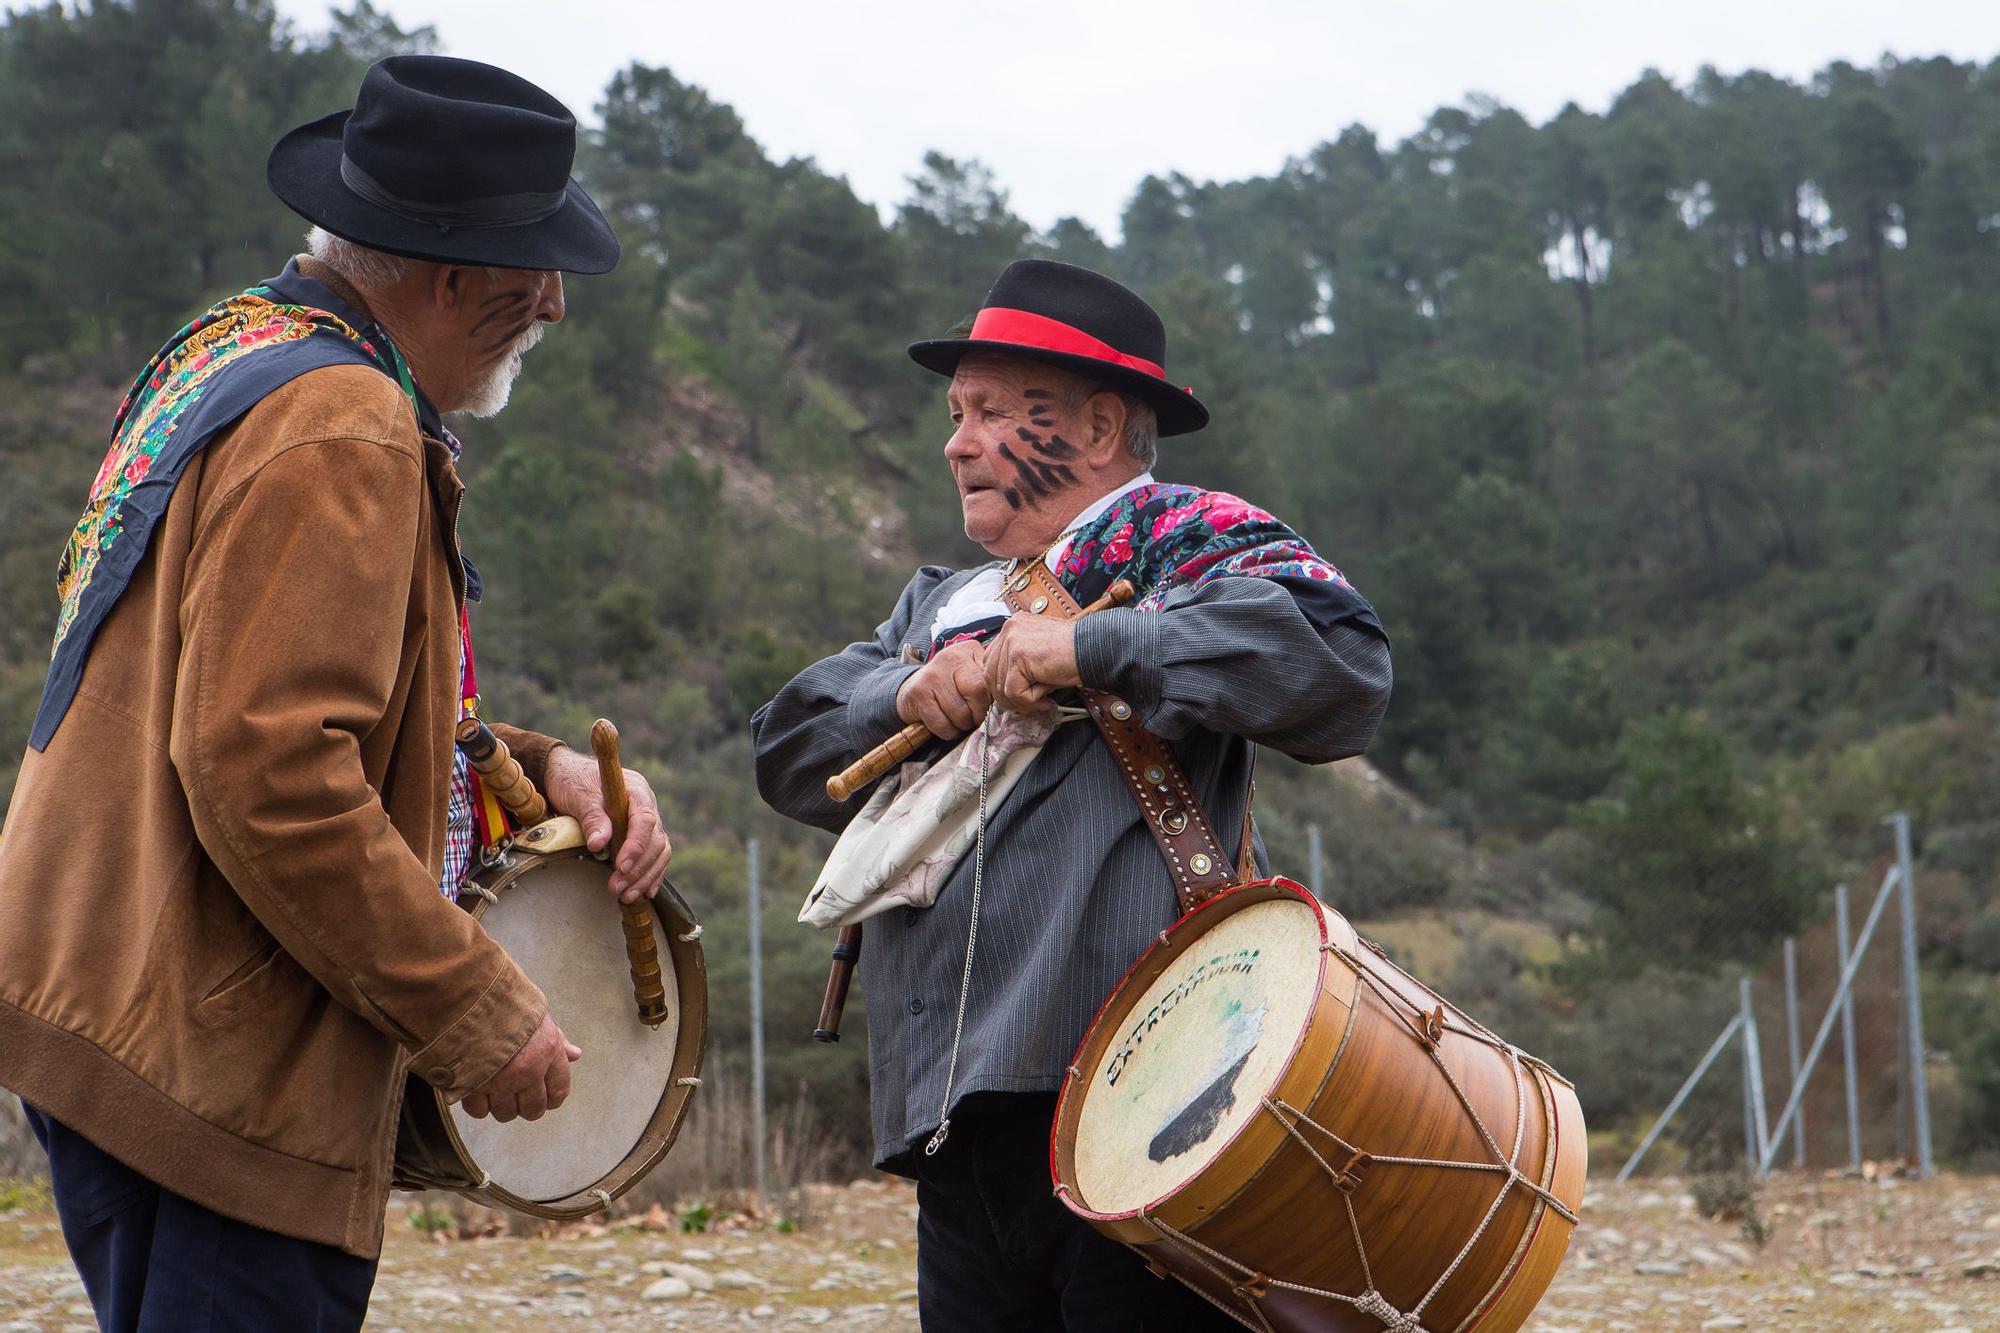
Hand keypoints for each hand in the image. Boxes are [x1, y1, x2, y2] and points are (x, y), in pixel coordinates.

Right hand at [460, 1011, 580, 1122]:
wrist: (467, 995)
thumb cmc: (504, 1001)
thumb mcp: (538, 1015)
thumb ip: (557, 1039)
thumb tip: (575, 1055)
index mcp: (548, 1050)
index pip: (559, 1090)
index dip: (552, 1098)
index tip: (546, 1098)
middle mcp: (527, 1070)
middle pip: (533, 1110)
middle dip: (527, 1106)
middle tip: (518, 1096)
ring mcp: (500, 1080)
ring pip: (506, 1113)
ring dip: (502, 1106)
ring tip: (496, 1091)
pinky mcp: (473, 1086)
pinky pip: (479, 1111)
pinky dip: (479, 1105)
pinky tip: (478, 1090)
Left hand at [543, 745, 672, 902]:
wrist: (567, 775)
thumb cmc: (573, 781)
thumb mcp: (579, 796)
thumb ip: (592, 818)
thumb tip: (600, 844)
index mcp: (636, 791)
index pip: (645, 821)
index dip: (636, 846)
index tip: (620, 866)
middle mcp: (647, 806)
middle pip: (655, 841)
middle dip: (638, 869)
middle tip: (616, 888)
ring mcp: (647, 822)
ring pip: (659, 852)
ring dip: (645, 877)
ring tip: (626, 896)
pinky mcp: (641, 836)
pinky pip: (656, 857)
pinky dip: (651, 875)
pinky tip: (644, 892)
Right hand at [896, 638, 991, 739]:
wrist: (913, 687)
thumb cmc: (951, 684)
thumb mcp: (971, 673)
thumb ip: (988, 681)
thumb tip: (1007, 700)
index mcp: (969, 650)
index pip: (987, 682)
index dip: (988, 703)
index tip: (984, 710)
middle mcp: (950, 657)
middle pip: (976, 694)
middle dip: (977, 715)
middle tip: (972, 719)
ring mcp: (932, 675)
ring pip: (960, 713)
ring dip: (962, 726)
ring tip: (958, 720)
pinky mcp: (918, 694)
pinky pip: (942, 724)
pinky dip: (947, 732)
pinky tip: (945, 724)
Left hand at [983, 614, 1080, 713]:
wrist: (1095, 650)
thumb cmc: (1073, 655)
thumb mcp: (1039, 655)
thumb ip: (1018, 665)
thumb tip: (1001, 690)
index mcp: (1013, 626)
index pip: (991, 662)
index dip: (1004, 684)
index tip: (1024, 695)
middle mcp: (1009, 628)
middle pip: (991, 675)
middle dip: (1010, 696)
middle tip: (1033, 703)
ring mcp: (1012, 640)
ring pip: (1001, 687)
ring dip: (1022, 700)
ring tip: (1043, 698)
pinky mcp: (1019, 656)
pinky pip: (1013, 692)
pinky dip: (1030, 701)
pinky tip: (1046, 697)